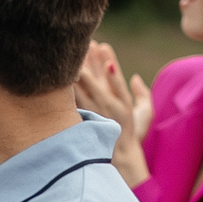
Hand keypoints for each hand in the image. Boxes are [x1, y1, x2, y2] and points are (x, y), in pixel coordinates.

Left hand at [78, 41, 152, 185]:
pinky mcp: (80, 118)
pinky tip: (58, 74)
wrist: (117, 158)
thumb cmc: (132, 134)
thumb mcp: (144, 116)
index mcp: (121, 104)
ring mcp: (91, 113)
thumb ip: (143, 95)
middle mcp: (105, 107)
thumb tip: (134, 77)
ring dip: (73, 70)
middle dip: (85, 60)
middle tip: (81, 43)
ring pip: (78, 87)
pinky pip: (70, 98)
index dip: (108, 60)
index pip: (114, 78)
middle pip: (91, 79)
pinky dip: (66, 85)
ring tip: (67, 53)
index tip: (103, 45)